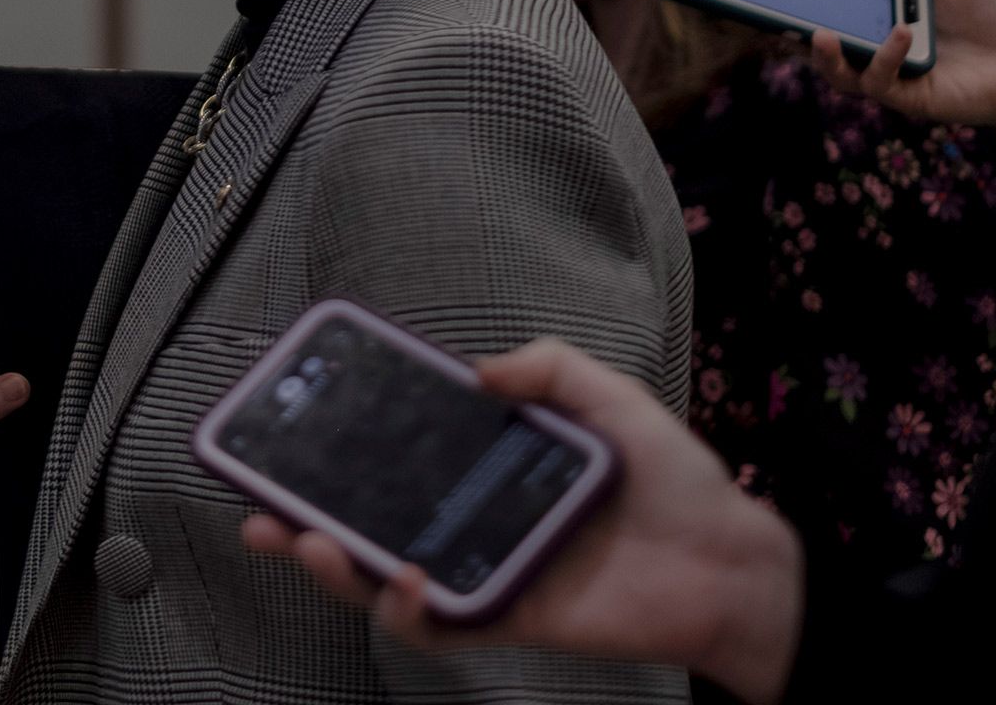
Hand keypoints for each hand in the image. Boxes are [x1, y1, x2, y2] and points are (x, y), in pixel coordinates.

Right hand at [241, 339, 802, 704]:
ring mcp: (489, 571)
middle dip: (306, 523)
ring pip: (390, 581)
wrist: (733, 561)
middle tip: (261, 511)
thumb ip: (549, 369)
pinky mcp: (513, 617)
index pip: (401, 460)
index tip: (294, 432)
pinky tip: (404, 583)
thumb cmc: (679, 482)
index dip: (344, 453)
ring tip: (306, 543)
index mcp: (491, 470)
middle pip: (373, 528)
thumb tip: (476, 369)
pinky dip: (413, 611)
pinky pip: (446, 626)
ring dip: (339, 569)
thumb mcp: (612, 397)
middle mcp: (476, 521)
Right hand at [809, 0, 995, 154]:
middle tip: (779, 7)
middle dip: (793, 29)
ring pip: (839, 73)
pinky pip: (882, 83)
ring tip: (820, 33)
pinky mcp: (911, 96)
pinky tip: (899, 32)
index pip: (832, 2)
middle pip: (821, 41)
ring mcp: (892, 74)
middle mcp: (877, 46)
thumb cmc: (994, 14)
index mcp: (880, 13)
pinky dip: (885, 57)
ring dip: (825, 55)